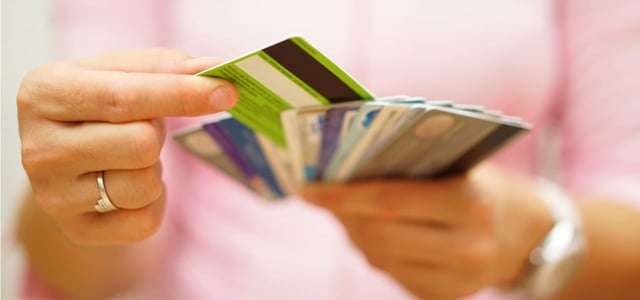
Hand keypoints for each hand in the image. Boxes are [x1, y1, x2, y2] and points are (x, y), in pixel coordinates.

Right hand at [18, 49, 237, 245]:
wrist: (61, 156)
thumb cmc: (97, 104)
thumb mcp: (120, 72)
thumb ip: (165, 66)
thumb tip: (213, 70)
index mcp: (45, 94)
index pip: (125, 98)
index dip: (182, 95)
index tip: (227, 92)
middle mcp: (39, 148)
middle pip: (141, 144)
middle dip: (157, 133)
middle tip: (143, 126)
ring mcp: (54, 196)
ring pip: (145, 185)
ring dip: (154, 168)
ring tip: (128, 157)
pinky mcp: (78, 230)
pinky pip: (146, 221)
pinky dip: (154, 201)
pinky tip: (129, 184)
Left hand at [300, 165, 552, 299]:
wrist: (526, 236)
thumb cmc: (482, 188)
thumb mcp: (457, 166)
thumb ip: (409, 165)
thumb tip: (345, 168)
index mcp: (470, 205)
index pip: (390, 200)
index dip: (343, 195)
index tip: (308, 189)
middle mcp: (468, 249)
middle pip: (380, 235)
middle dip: (343, 216)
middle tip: (321, 197)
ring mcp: (458, 282)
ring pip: (380, 258)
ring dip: (354, 233)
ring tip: (345, 211)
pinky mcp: (445, 298)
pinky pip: (391, 275)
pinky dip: (373, 251)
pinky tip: (370, 233)